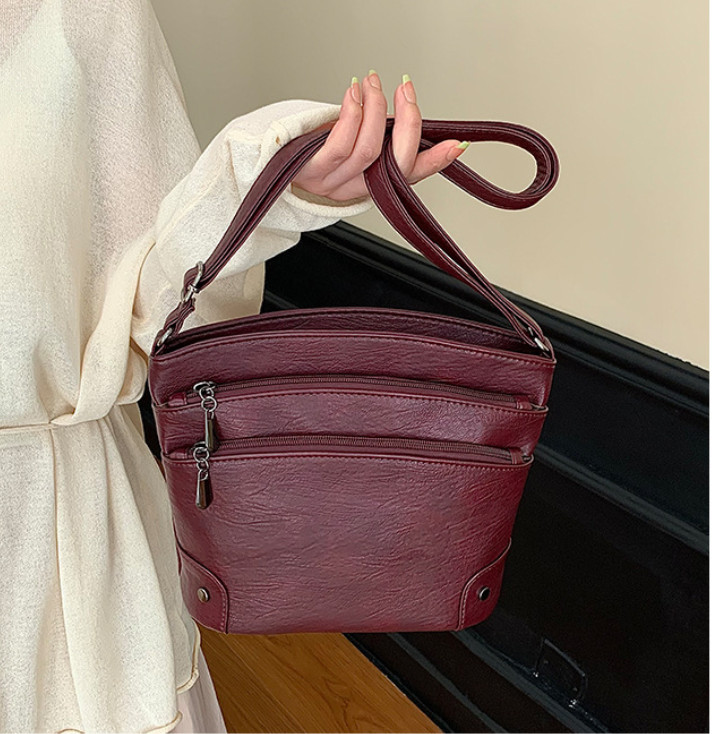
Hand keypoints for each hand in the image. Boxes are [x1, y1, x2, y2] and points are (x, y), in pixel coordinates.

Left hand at [291, 72, 468, 202]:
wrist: (269, 161)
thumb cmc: (310, 148)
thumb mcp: (352, 140)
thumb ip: (379, 134)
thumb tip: (405, 113)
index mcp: (372, 185)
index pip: (410, 175)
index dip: (435, 162)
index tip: (455, 145)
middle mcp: (355, 188)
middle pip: (395, 164)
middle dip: (408, 123)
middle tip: (406, 91)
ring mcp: (333, 184)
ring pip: (368, 151)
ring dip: (375, 110)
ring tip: (373, 83)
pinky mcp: (312, 171)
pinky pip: (340, 145)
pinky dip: (352, 113)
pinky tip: (354, 93)